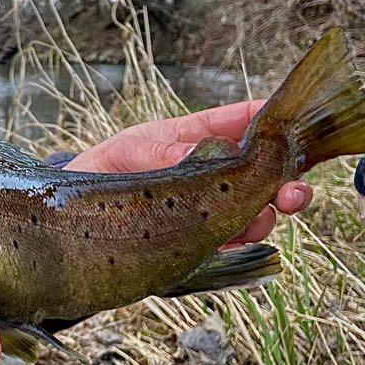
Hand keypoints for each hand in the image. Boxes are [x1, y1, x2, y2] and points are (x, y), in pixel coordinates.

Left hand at [63, 100, 312, 243]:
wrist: (68, 218)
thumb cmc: (99, 171)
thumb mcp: (124, 152)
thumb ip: (160, 152)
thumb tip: (197, 153)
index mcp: (196, 137)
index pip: (244, 122)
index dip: (274, 121)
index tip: (296, 126)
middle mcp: (211, 173)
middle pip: (263, 173)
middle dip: (285, 182)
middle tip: (292, 194)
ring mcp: (208, 207)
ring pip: (256, 210)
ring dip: (264, 215)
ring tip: (255, 220)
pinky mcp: (198, 241)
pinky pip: (230, 243)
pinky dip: (238, 241)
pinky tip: (234, 240)